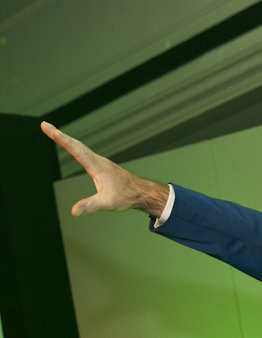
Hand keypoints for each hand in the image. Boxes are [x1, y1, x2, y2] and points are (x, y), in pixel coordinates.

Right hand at [41, 122, 167, 217]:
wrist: (142, 192)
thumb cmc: (127, 196)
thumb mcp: (107, 203)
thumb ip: (90, 206)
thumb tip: (74, 211)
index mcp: (98, 166)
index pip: (77, 150)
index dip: (63, 140)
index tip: (51, 130)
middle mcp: (98, 161)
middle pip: (76, 144)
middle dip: (59, 135)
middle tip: (44, 125)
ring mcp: (100, 162)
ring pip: (81, 147)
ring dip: (66, 139)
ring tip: (53, 132)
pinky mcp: (101, 166)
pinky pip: (85, 152)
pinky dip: (75, 146)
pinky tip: (72, 145)